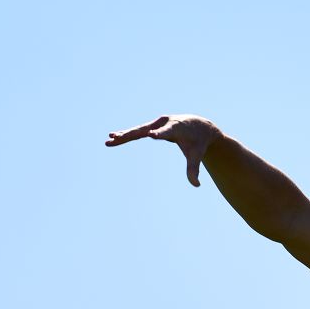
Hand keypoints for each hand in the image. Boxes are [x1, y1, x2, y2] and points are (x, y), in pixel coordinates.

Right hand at [106, 115, 221, 186]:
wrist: (199, 125)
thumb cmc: (198, 141)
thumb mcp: (197, 155)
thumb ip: (194, 169)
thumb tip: (196, 185)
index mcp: (177, 128)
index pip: (167, 132)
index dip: (159, 134)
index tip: (151, 135)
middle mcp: (165, 123)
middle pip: (145, 129)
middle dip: (131, 134)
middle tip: (117, 137)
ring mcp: (158, 123)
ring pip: (138, 129)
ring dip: (124, 134)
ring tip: (110, 139)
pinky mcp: (153, 125)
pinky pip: (138, 131)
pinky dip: (128, 134)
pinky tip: (115, 137)